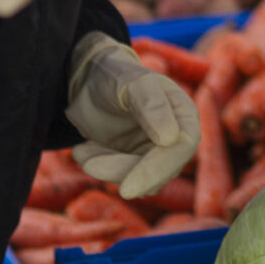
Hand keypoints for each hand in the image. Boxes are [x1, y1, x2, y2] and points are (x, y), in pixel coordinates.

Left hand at [66, 34, 200, 198]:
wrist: (91, 82)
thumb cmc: (115, 74)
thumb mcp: (132, 83)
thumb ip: (152, 105)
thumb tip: (172, 139)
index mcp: (184, 113)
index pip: (182, 147)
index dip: (157, 169)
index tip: (127, 189)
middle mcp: (175, 137)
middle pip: (161, 171)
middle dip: (123, 172)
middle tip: (89, 166)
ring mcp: (155, 153)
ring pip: (138, 180)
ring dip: (106, 169)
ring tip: (80, 150)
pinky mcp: (134, 164)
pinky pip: (120, 178)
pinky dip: (99, 167)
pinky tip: (83, 149)